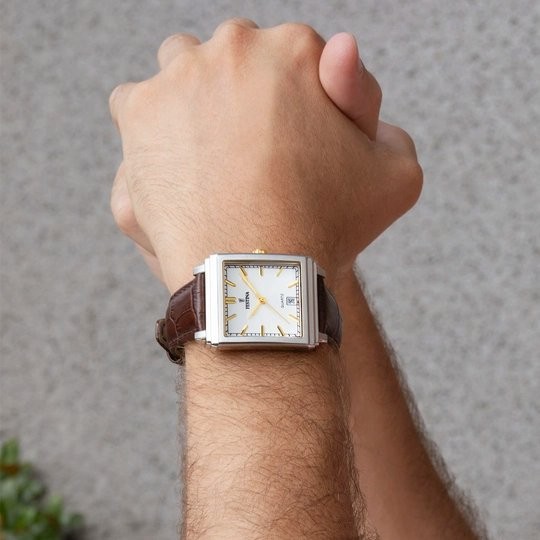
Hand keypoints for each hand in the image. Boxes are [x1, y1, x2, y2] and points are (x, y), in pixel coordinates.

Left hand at [109, 20, 421, 291]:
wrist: (261, 273)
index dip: (295, 99)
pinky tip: (175, 162)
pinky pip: (136, 106)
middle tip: (250, 151)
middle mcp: (231, 51)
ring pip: (181, 72)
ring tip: (212, 157)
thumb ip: (371, 103)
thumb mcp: (394, 171)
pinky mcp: (137, 116)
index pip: (292, 55)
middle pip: (233, 58)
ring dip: (192, 101)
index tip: (291, 139)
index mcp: (294, 51)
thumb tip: (338, 46)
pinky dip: (152, 128)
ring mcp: (177, 80)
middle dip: (242, 95)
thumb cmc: (332, 228)